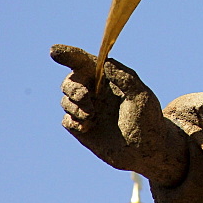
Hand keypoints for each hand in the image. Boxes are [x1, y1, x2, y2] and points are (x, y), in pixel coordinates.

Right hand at [51, 45, 188, 185]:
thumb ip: (125, 78)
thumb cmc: (148, 120)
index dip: (68, 55)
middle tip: (85, 96)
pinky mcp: (82, 127)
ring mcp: (88, 110)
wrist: (146, 151)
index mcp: (108, 78)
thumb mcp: (142, 96)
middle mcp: (95, 92)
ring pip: (66, 101)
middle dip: (73, 87)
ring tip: (93, 116)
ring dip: (76, 106)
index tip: (54, 51)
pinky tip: (88, 127)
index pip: (85, 62)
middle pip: (70, 81)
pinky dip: (73, 121)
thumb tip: (106, 63)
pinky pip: (67, 120)